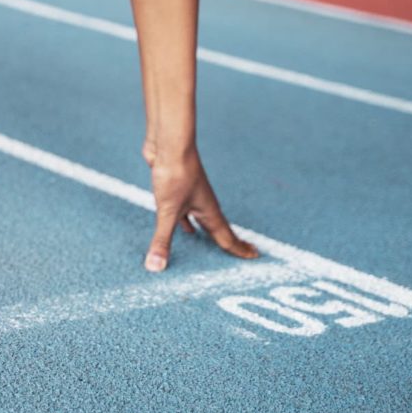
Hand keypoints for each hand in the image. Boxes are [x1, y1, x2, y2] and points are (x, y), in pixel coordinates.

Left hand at [143, 145, 257, 271]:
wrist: (169, 145)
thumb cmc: (175, 174)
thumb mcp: (167, 211)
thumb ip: (162, 240)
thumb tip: (156, 267)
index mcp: (208, 211)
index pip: (226, 237)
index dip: (239, 249)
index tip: (255, 257)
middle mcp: (203, 204)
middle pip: (218, 228)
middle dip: (227, 242)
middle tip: (240, 253)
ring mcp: (190, 195)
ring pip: (201, 219)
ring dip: (205, 232)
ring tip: (208, 244)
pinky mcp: (176, 188)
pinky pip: (184, 211)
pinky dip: (185, 222)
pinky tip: (182, 226)